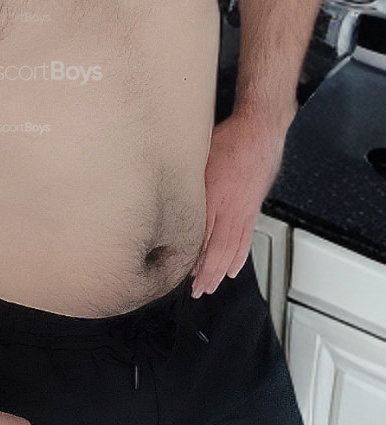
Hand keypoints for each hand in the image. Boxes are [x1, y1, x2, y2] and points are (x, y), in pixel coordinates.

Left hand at [191, 111, 287, 298]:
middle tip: (195, 291)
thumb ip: (184, 182)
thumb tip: (165, 193)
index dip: (192, 259)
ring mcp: (243, 211)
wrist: (260, 133)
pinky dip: (238, 257)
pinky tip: (233, 268)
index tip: (181, 274)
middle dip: (205, 274)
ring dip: (220, 271)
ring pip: (231, 249)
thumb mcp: (198, 158)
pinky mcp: (252, 210)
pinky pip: (245, 239)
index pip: (200, 237)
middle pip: (216, 250)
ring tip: (210, 286)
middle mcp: (229, 208)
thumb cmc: (229, 140)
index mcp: (212, 196)